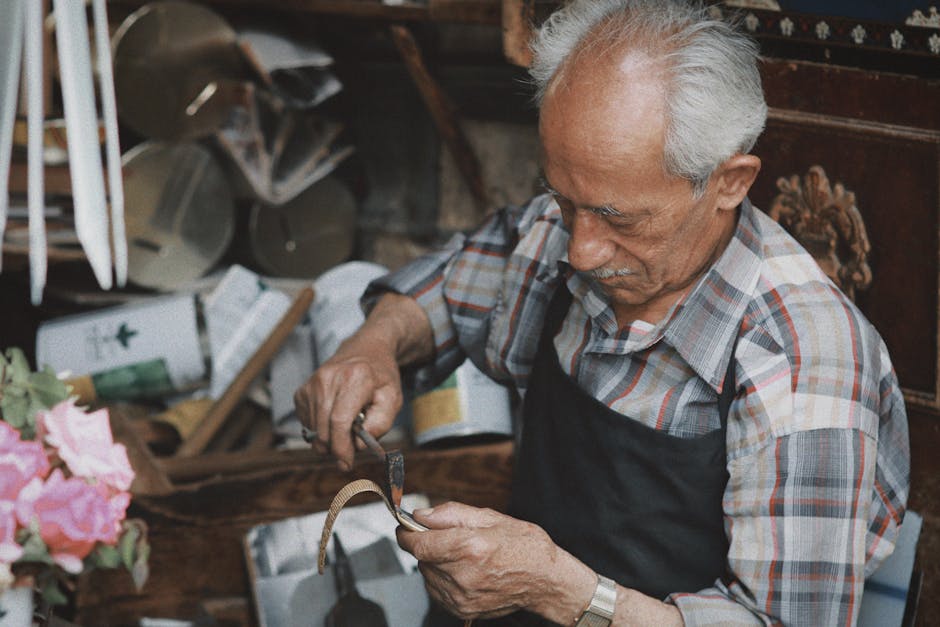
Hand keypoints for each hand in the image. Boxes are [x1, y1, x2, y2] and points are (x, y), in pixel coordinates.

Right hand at [293, 332, 401, 469]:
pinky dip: (320, 428)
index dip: (342, 448)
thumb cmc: (381, 377)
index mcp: (356, 378)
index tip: (346, 464)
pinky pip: (307, 423)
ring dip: (330, 437)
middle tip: (352, 447)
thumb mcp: (393, 399)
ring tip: (347, 424)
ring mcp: (312, 383)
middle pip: (324, 429)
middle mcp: (329, 378)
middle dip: (337, 448)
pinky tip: (334, 416)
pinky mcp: (302, 391)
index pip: (339, 421)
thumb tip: (358, 446)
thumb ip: (380, 424)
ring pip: (314, 430)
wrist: (365, 350)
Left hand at [396, 502, 595, 621]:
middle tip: (450, 537)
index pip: (418, 544)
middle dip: (428, 544)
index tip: (405, 526)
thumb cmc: (524, 546)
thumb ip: (450, 514)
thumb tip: (420, 514)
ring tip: (463, 556)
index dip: (406, 533)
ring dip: (435, 562)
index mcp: (469, 547)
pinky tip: (462, 571)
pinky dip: (441, 579)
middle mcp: (462, 575)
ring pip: (427, 574)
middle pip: (421, 558)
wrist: (546, 581)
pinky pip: (436, 590)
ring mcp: (462, 596)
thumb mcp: (490, 517)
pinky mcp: (462, 610)